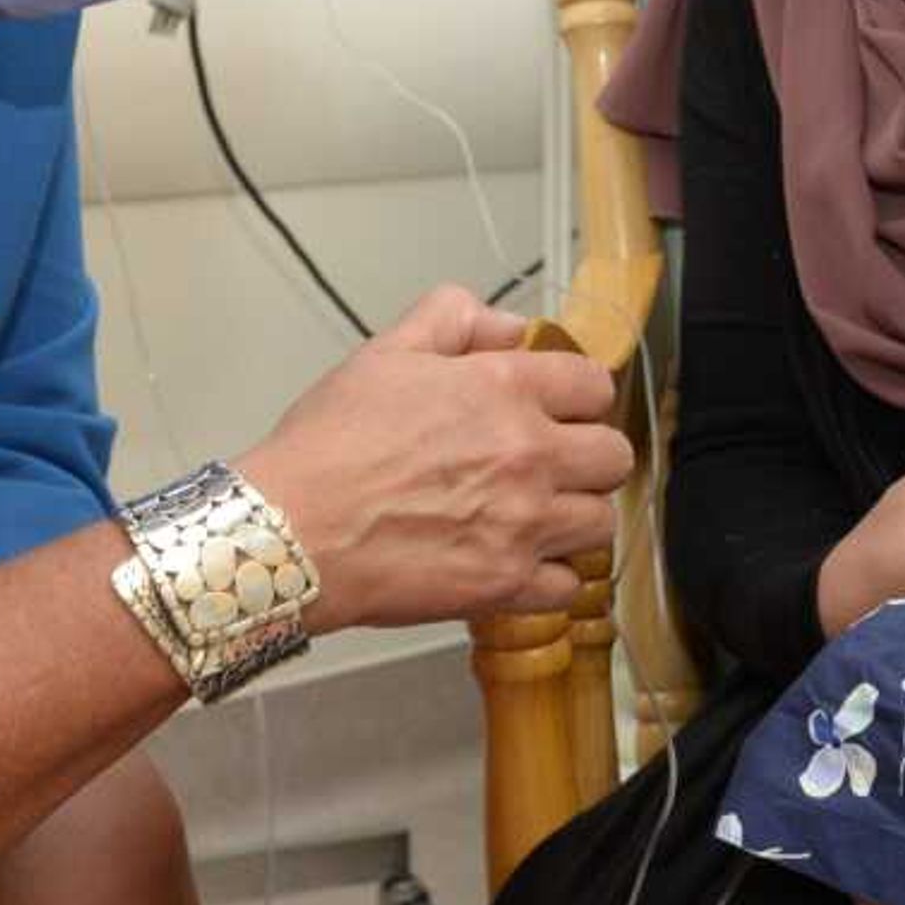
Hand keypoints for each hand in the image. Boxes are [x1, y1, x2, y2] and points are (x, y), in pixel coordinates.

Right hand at [238, 284, 632, 630]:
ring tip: (538, 517)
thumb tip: (506, 325)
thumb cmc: (327, 448)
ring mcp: (524, 523)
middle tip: (554, 465)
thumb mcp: (384, 353)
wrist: (290, 532)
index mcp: (505, 390)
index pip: (593, 385)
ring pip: (601, 522)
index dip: (578, 396)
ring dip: (575, 517)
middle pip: (614, 456)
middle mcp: (529, 455)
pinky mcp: (507, 583)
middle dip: (588, 458)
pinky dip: (550, 578)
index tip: (561, 410)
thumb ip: (452, 320)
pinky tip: (519, 564)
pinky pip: (568, 584)